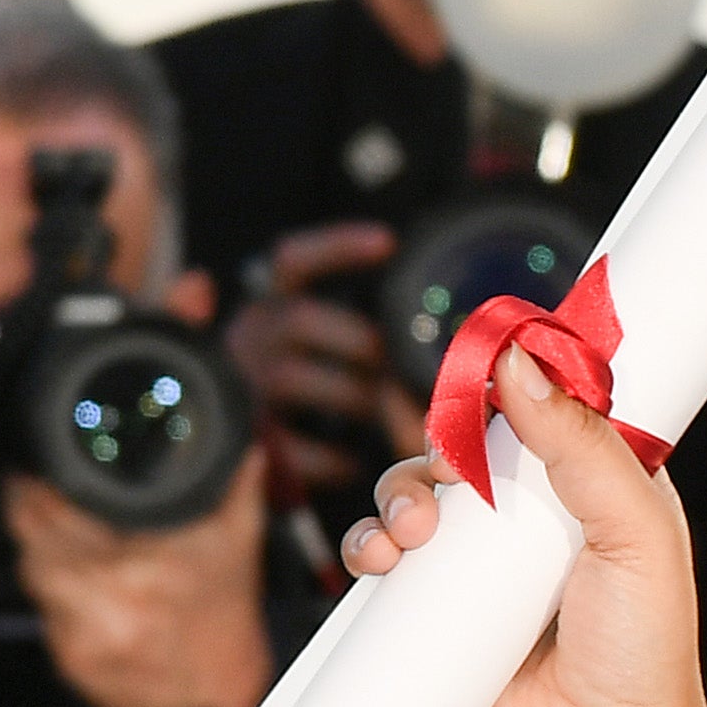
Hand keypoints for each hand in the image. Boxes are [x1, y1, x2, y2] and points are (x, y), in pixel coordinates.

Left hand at [13, 453, 276, 706]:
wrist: (221, 698)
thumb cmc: (227, 621)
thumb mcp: (239, 546)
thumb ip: (237, 488)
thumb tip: (242, 446)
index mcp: (141, 568)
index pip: (52, 515)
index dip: (33, 489)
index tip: (30, 474)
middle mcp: (106, 604)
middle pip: (31, 543)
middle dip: (28, 515)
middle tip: (32, 495)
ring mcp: (83, 636)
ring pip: (33, 577)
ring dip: (40, 555)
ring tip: (63, 542)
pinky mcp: (70, 662)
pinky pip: (45, 614)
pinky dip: (56, 598)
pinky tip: (80, 589)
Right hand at [239, 220, 420, 511]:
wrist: (255, 455)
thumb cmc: (327, 388)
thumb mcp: (341, 345)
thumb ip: (377, 328)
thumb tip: (464, 329)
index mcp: (277, 302)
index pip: (293, 260)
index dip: (335, 247)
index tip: (389, 242)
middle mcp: (251, 334)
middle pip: (300, 318)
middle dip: (363, 342)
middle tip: (409, 366)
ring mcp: (243, 383)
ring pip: (293, 377)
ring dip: (355, 397)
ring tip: (398, 413)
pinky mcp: (246, 437)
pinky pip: (288, 443)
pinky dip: (330, 457)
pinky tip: (356, 463)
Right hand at [345, 347, 706, 706]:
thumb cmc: (644, 659)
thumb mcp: (634, 536)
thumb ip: (584, 447)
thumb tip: (522, 363)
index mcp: (604, 491)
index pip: (551, 411)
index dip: (515, 386)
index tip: (487, 368)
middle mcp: (542, 526)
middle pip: (469, 447)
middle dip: (441, 451)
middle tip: (447, 486)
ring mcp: (485, 574)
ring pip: (419, 498)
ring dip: (398, 498)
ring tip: (411, 538)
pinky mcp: (437, 620)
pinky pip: (387, 563)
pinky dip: (370, 547)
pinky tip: (379, 561)